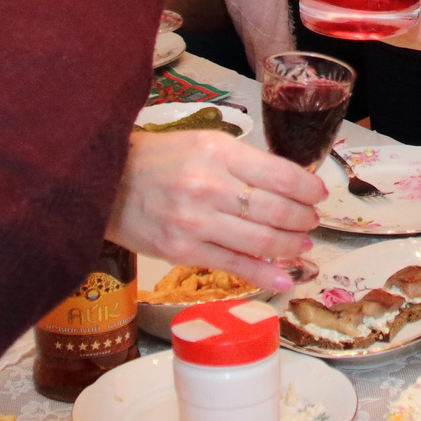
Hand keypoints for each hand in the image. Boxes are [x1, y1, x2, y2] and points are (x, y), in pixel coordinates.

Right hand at [107, 131, 325, 293]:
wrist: (103, 183)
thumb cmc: (157, 161)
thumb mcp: (202, 143)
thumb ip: (241, 162)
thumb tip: (287, 184)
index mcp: (216, 152)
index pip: (278, 174)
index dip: (307, 188)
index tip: (318, 194)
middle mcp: (208, 186)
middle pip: (275, 210)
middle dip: (303, 219)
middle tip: (311, 221)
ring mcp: (195, 222)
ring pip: (260, 241)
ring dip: (291, 246)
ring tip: (302, 244)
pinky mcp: (183, 251)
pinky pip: (235, 266)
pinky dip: (266, 275)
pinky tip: (285, 276)